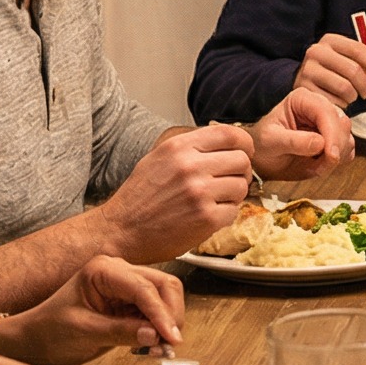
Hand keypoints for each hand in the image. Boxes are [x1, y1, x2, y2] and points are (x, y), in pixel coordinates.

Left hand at [0, 255, 185, 364]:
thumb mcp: (84, 333)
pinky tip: (154, 344)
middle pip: (163, 285)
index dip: (162, 313)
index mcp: (102, 270)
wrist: (37, 340)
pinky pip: (156, 311)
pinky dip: (160, 328)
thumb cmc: (50, 331)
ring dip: (168, 322)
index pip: (143, 288)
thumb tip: (155, 334)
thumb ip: (121, 332)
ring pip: (165, 296)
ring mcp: (126, 285)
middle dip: (170, 315)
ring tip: (160, 347)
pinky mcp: (130, 302)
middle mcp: (118, 271)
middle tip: (170, 343)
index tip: (171, 337)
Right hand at [93, 124, 254, 262]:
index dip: (244, 144)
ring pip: (241, 186)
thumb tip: (226, 144)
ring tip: (215, 201)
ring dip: (233, 196)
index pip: (229, 134)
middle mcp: (190, 166)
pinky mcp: (206, 218)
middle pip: (242, 160)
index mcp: (178, 147)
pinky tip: (208, 216)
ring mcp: (199, 192)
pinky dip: (225, 215)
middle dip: (241, 172)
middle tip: (230, 181)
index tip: (245, 153)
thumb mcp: (159, 158)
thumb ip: (191, 148)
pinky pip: (234, 211)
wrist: (120, 230)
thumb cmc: (139, 197)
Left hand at [250, 88, 349, 179]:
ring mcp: (328, 122)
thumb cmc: (262, 145)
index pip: (326, 112)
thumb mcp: (271, 142)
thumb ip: (294, 141)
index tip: (332, 155)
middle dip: (335, 148)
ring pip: (347, 137)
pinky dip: (338, 161)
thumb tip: (320, 143)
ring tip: (313, 166)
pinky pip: (347, 149)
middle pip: (341, 123)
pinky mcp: (334, 138)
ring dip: (335, 157)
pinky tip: (320, 165)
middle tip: (320, 166)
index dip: (332, 134)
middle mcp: (319, 106)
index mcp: (302, 99)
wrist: (263, 159)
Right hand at [295, 33, 365, 104]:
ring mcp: (308, 70)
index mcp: (330, 40)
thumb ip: (365, 65)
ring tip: (351, 96)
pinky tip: (339, 101)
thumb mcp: (346, 59)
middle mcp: (316, 52)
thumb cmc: (332, 70)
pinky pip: (333, 102)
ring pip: (345, 88)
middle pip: (353, 70)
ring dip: (354, 96)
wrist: (303, 79)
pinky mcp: (304, 89)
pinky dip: (341, 105)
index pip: (358, 49)